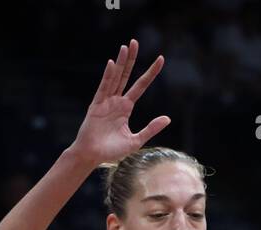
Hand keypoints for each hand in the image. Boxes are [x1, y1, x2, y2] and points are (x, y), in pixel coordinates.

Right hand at [71, 43, 169, 170]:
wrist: (92, 157)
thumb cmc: (111, 151)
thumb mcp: (136, 140)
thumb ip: (151, 128)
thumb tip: (168, 118)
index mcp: (125, 108)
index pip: (140, 86)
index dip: (150, 73)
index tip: (160, 59)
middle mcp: (116, 101)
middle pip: (126, 76)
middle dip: (131, 59)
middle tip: (136, 42)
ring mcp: (106, 101)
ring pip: (115, 78)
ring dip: (121, 63)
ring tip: (126, 47)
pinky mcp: (96, 105)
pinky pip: (103, 88)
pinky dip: (108, 76)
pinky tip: (113, 64)